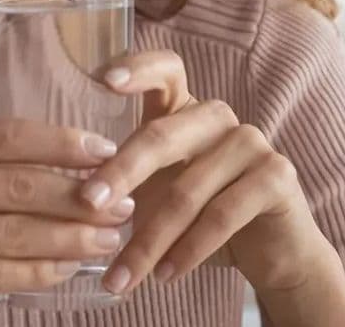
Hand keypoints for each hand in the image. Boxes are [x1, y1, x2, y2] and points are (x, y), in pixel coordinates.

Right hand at [0, 118, 135, 324]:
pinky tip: (69, 269)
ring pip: (15, 230)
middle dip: (80, 193)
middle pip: (18, 183)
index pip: (4, 135)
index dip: (61, 142)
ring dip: (72, 235)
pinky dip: (40, 271)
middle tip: (125, 199)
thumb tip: (48, 157)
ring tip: (111, 236)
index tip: (104, 150)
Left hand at [79, 50, 342, 298]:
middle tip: (87, 203)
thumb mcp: (157, 195)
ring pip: (187, 190)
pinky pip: (223, 214)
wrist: (270, 254)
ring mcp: (251, 142)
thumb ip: (124, 184)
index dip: (136, 68)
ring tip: (121, 277)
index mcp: (184, 111)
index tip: (102, 80)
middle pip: (162, 136)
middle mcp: (217, 117)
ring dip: (149, 241)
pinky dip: (189, 250)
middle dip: (120, 173)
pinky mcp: (277, 176)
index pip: (165, 70)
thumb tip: (67, 198)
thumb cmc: (201, 219)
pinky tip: (165, 275)